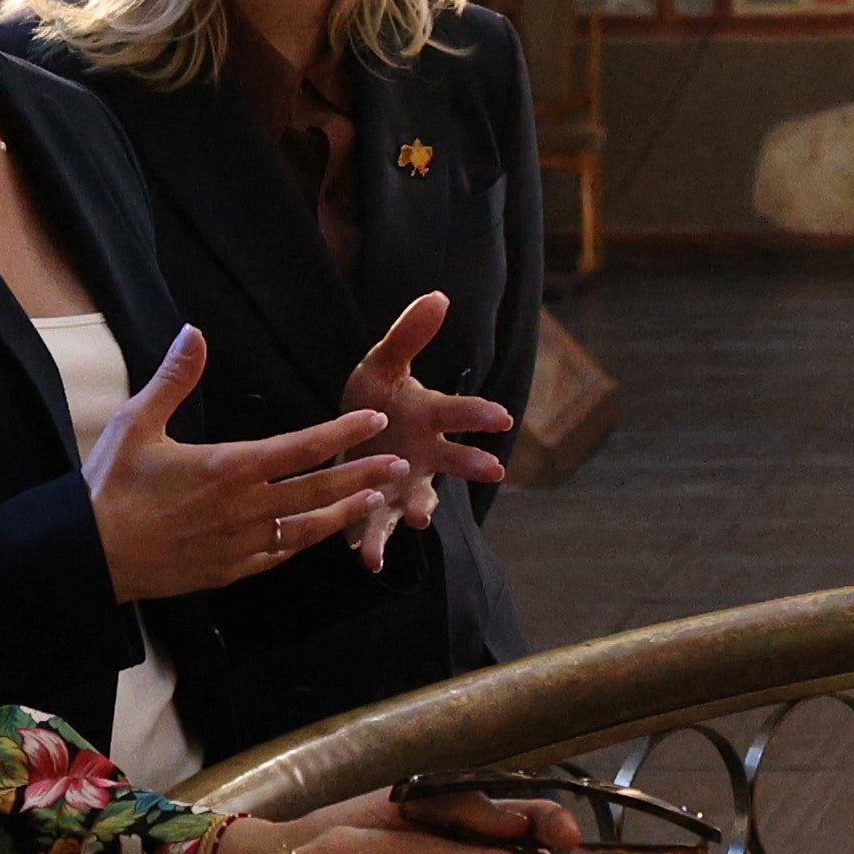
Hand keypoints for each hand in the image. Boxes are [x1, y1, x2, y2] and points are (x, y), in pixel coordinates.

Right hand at [87, 326, 415, 601]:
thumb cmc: (110, 487)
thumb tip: (193, 332)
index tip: (374, 420)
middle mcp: (246, 507)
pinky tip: (320, 535)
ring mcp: (242, 543)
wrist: (89, 556)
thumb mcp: (136, 423)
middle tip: (398, 465)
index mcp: (230, 466)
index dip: (343, 432)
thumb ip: (174, 379)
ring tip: (375, 499)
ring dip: (344, 512)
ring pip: (308, 528)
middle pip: (319, 489)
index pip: (302, 447)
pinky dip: (306, 542)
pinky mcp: (231, 570)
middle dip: (363, 475)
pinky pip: (280, 555)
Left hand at [334, 292, 516, 567]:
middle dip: (472, 465)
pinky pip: (379, 529)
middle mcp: (428, 456)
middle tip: (495, 469)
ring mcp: (407, 486)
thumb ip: (410, 334)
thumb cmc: (376, 400)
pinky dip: (374, 544)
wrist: (352, 438)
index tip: (501, 415)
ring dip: (421, 509)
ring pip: (421, 500)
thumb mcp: (384, 363)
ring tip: (421, 518)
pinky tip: (367, 559)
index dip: (479, 414)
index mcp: (430, 417)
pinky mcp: (381, 510)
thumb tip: (438, 294)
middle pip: (455, 461)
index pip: (460, 413)